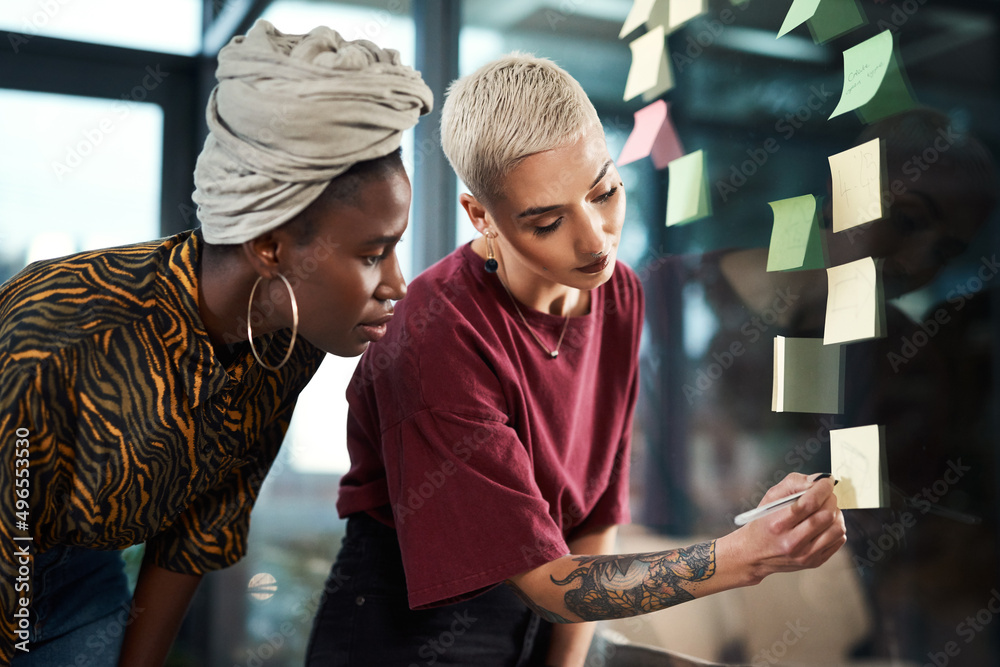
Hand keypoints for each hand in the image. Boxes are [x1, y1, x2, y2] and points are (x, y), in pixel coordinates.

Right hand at [722, 472, 845, 584]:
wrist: (754, 553)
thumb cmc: (762, 522)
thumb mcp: (770, 498)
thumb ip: (793, 484)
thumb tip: (818, 480)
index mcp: (778, 523)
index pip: (809, 502)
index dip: (823, 488)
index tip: (827, 481)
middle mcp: (792, 541)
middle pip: (826, 515)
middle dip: (831, 498)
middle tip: (826, 494)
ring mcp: (805, 554)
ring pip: (837, 528)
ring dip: (836, 513)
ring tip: (826, 508)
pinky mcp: (815, 561)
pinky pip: (839, 540)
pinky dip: (836, 527)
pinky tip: (826, 523)